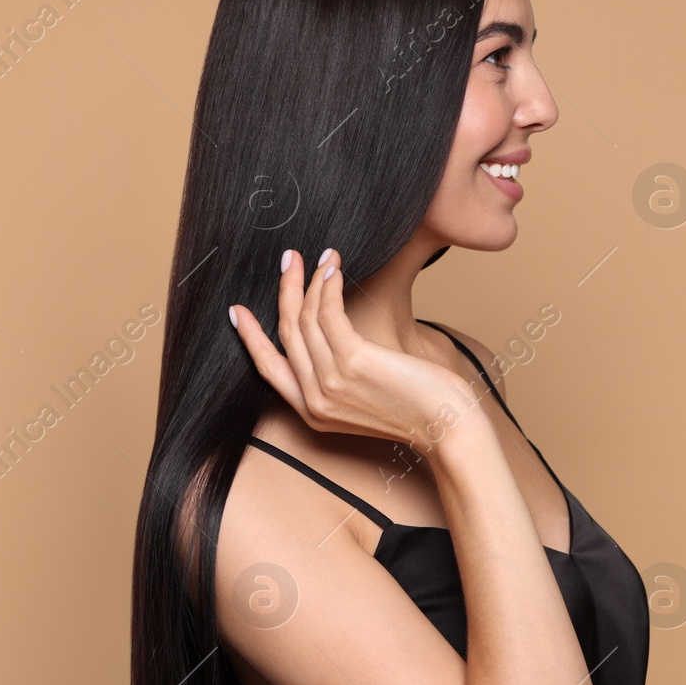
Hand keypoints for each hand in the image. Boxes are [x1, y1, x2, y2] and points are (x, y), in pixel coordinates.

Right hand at [229, 249, 478, 445]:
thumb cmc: (417, 409)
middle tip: (288, 260)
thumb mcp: (367, 400)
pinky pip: (327, 314)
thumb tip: (335, 339)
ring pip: (305, 319)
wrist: (447, 428)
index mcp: (313, 413)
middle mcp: (314, 401)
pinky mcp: (351, 363)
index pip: (268, 368)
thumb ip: (342, 378)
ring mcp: (330, 383)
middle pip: (285, 333)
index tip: (238, 311)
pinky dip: (328, 286)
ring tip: (321, 257)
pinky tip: (334, 269)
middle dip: (284, 290)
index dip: (251, 337)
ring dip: (310, 280)